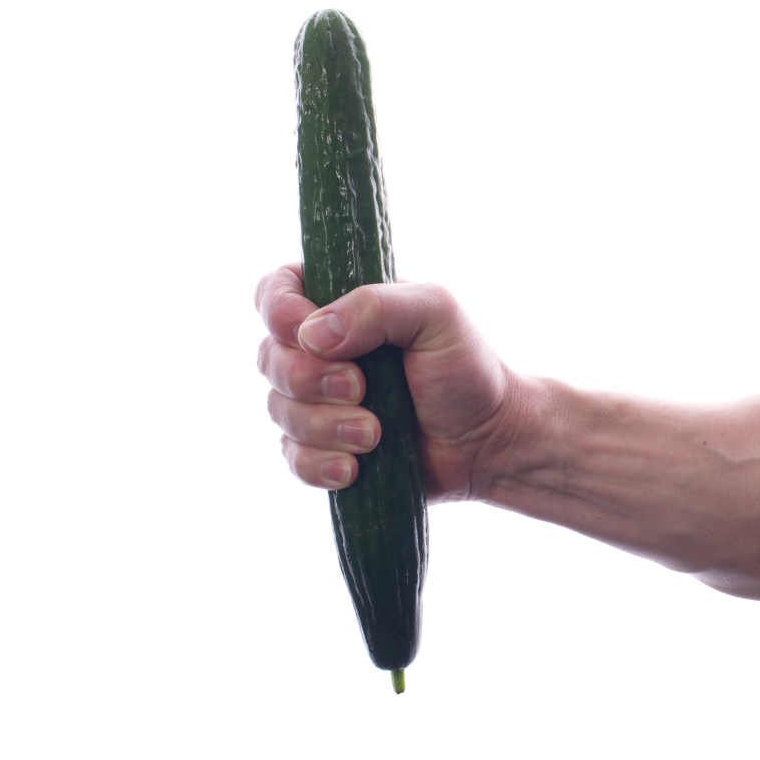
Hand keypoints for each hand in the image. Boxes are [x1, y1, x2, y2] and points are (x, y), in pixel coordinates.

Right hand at [255, 263, 514, 500]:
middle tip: (362, 388)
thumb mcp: (435, 313)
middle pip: (270, 357)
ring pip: (279, 411)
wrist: (489, 439)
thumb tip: (312, 335)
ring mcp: (318, 403)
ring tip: (374, 434)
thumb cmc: (466, 367)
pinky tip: (354, 468)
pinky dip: (318, 464)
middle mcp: (321, 351)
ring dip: (324, 425)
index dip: (278, 311)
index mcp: (342, 305)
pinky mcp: (324, 449)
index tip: (305, 332)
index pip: (276, 291)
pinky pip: (292, 458)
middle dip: (311, 379)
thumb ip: (376, 306)